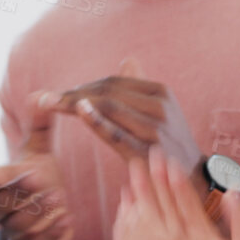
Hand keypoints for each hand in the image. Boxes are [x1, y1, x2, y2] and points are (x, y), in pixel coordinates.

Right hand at [0, 90, 73, 239]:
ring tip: (60, 199)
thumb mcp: (39, 153)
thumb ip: (39, 126)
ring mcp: (12, 231)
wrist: (46, 220)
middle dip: (21, 194)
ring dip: (38, 213)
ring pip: (17, 226)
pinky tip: (69, 220)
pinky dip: (51, 234)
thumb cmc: (38, 181)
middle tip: (44, 180)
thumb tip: (44, 95)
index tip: (22, 169)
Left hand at [55, 58, 202, 171]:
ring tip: (50, 104)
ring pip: (110, 107)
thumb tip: (128, 60)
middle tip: (46, 98)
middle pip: (109, 91)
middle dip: (74, 93)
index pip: (114, 82)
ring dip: (75, 103)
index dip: (84, 86)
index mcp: (160, 92)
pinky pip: (118, 134)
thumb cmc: (170, 144)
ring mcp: (156, 129)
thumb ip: (140, 89)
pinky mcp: (148, 152)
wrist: (194, 179)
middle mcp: (160, 106)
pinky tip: (79, 111)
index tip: (59, 93)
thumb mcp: (161, 111)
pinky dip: (97, 121)